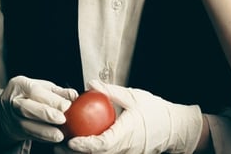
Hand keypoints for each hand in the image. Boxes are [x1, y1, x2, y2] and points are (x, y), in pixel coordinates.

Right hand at [0, 75, 78, 143]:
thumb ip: (58, 92)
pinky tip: (53, 138)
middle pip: (27, 108)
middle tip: (62, 119)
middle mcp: (13, 100)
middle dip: (46, 114)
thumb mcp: (43, 88)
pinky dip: (42, 137)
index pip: (35, 91)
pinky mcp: (15, 129)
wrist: (8, 108)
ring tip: (59, 134)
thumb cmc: (29, 95)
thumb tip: (74, 95)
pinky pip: (28, 135)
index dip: (51, 99)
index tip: (67, 105)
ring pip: (26, 124)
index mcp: (20, 84)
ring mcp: (11, 116)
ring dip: (44, 130)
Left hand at [62, 80, 202, 153]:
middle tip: (56, 143)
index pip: (102, 144)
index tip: (69, 140)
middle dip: (74, 153)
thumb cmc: (155, 111)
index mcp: (127, 134)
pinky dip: (91, 151)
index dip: (84, 145)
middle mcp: (124, 148)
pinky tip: (78, 145)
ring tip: (61, 146)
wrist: (174, 128)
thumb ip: (111, 92)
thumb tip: (90, 83)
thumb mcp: (133, 97)